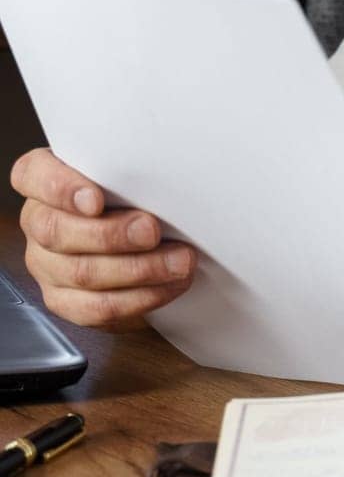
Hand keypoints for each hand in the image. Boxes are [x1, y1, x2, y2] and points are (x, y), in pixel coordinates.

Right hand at [10, 148, 196, 330]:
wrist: (140, 228)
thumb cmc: (130, 188)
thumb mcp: (126, 169)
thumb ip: (127, 168)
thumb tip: (164, 171)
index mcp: (41, 178)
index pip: (32, 175)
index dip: (60, 189)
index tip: (96, 200)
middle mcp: (37, 221)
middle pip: (57, 231)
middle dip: (111, 235)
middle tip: (152, 231)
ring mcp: (46, 264)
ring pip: (82, 273)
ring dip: (138, 269)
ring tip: (179, 262)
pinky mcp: (64, 300)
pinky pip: (97, 307)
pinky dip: (139, 298)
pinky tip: (169, 285)